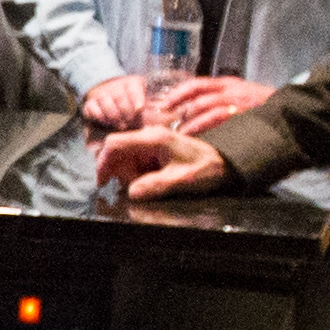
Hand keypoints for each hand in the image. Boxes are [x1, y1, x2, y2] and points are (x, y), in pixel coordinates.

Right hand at [79, 73, 152, 129]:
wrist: (106, 89)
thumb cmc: (129, 98)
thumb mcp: (143, 94)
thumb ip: (153, 102)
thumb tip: (167, 112)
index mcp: (131, 82)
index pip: (134, 88)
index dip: (137, 98)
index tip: (140, 108)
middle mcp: (114, 86)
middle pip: (120, 98)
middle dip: (127, 113)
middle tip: (132, 124)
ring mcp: (100, 94)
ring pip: (107, 105)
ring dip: (115, 117)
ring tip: (122, 125)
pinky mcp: (89, 103)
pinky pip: (93, 111)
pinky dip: (101, 118)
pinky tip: (108, 123)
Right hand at [94, 126, 231, 198]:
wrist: (226, 162)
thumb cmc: (207, 168)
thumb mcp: (182, 180)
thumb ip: (155, 185)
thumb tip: (131, 192)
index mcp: (153, 138)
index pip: (115, 144)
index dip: (103, 163)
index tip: (103, 183)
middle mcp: (149, 136)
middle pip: (117, 152)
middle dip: (121, 173)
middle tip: (138, 188)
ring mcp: (151, 142)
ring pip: (125, 158)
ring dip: (130, 175)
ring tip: (151, 184)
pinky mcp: (154, 149)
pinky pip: (135, 161)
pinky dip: (138, 173)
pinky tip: (153, 180)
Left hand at [156, 75, 275, 135]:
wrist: (293, 112)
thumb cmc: (265, 107)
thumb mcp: (242, 95)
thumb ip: (221, 98)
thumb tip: (193, 111)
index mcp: (229, 84)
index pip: (197, 84)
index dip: (177, 94)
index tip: (164, 105)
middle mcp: (232, 91)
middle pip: (197, 98)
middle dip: (179, 112)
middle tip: (165, 124)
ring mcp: (239, 103)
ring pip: (205, 109)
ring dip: (189, 123)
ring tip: (178, 135)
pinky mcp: (244, 116)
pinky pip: (218, 120)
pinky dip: (203, 128)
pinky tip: (195, 138)